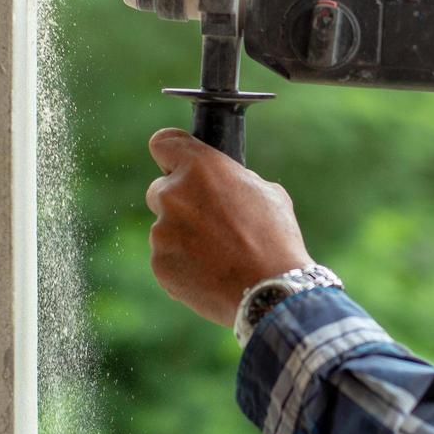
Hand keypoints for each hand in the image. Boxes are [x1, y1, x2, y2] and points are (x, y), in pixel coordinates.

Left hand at [145, 128, 312, 325]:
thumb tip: (222, 183)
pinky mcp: (159, 263)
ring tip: (218, 255)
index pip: (163, 143)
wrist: (271, 291)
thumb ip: (232, 180)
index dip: (171, 154)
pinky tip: (210, 273)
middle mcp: (173, 194)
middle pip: (160, 190)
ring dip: (182, 236)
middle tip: (209, 222)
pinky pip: (166, 257)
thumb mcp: (266, 192)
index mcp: (200, 167)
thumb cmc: (274, 239)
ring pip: (164, 227)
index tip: (176, 163)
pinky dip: (182, 264)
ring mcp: (162, 231)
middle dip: (179, 202)